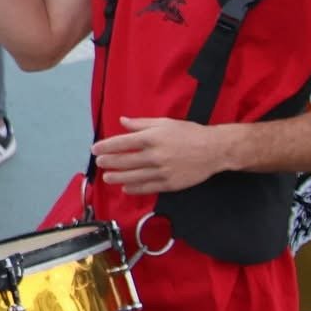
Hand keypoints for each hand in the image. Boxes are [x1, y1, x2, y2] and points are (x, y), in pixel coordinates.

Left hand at [89, 116, 224, 194]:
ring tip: (107, 177)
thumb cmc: (189, 133)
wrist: (214, 150)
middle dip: (109, 162)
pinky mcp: (170, 184)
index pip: (122, 143)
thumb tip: (122, 121)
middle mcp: (154, 156)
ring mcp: (162, 172)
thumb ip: (141, 124)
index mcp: (152, 138)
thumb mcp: (164, 123)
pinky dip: (135, 189)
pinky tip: (126, 188)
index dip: (107, 146)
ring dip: (117, 177)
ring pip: (133, 177)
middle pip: (125, 161)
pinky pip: (148, 188)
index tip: (96, 149)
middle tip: (100, 162)